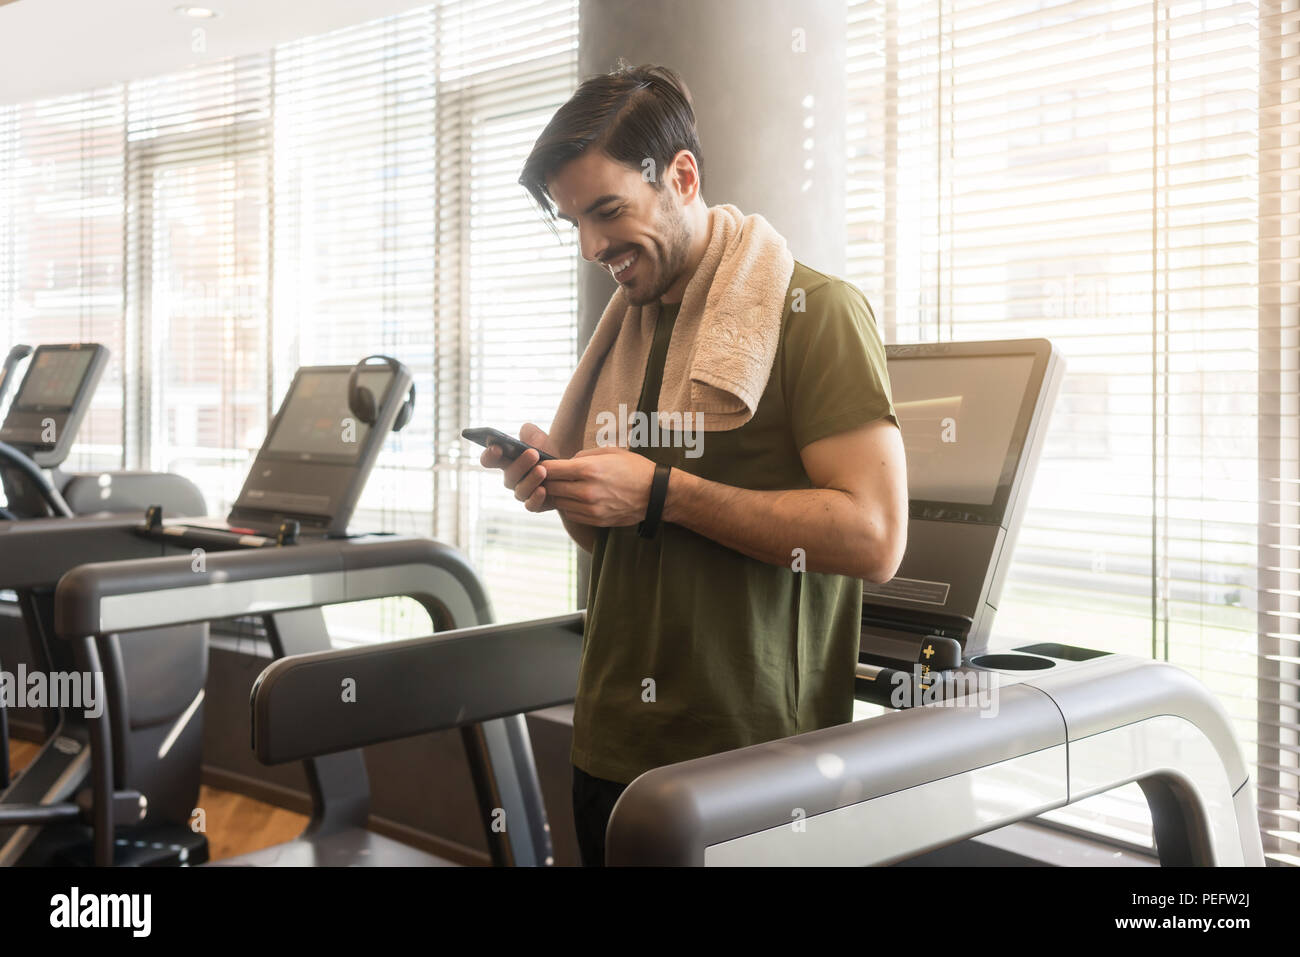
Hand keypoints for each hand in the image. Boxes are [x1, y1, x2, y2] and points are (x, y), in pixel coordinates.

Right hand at [479, 422, 554, 512]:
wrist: (566, 469)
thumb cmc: (547, 452)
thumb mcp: (540, 438)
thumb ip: (530, 433)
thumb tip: (525, 431)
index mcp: (506, 461)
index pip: (489, 460)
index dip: (489, 455)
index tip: (497, 448)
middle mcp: (511, 478)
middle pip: (509, 475)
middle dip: (520, 464)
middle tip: (533, 453)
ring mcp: (522, 492)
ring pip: (520, 490)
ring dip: (531, 480)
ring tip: (542, 470)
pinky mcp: (535, 504)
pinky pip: (531, 505)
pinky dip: (536, 498)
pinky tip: (543, 489)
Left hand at [541, 447, 655, 526]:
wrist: (657, 494)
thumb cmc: (634, 468)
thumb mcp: (609, 452)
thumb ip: (583, 456)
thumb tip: (565, 462)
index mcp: (588, 470)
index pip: (550, 469)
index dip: (542, 466)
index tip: (542, 464)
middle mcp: (586, 491)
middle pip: (550, 488)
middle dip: (546, 481)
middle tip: (548, 476)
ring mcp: (590, 509)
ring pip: (558, 503)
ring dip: (557, 495)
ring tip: (565, 486)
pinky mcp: (595, 520)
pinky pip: (571, 514)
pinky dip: (569, 506)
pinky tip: (576, 498)